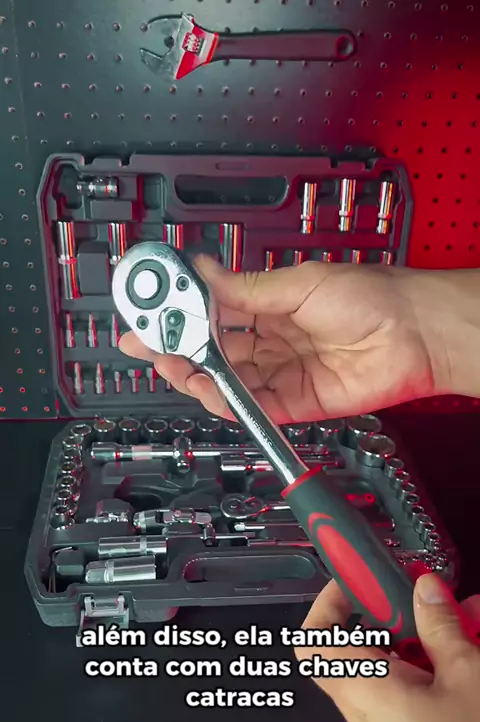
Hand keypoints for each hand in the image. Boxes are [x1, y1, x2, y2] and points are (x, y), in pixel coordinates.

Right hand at [120, 257, 445, 420]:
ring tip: (170, 365)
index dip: (180, 313)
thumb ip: (247, 289)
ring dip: (194, 375)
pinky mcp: (295, 403)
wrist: (415, 335)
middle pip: (212, 350)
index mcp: (271, 305)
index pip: (213, 311)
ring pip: (226, 380)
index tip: (152, 310)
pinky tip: (209, 390)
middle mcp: (273, 340)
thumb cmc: (374, 298)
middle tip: (144, 343)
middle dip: (175, 347)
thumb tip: (205, 271)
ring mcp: (282, 372)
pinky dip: (227, 402)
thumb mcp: (300, 284)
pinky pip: (252, 406)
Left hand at [295, 574, 479, 721]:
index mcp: (363, 689)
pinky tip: (474, 660)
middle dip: (404, 616)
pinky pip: (414, 698)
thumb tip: (426, 591)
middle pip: (366, 649)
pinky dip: (437, 674)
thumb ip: (442, 628)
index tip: (358, 577)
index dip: (329, 601)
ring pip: (397, 671)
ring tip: (471, 623)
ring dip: (429, 643)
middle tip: (433, 598)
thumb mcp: (467, 679)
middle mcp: (364, 712)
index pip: (314, 638)